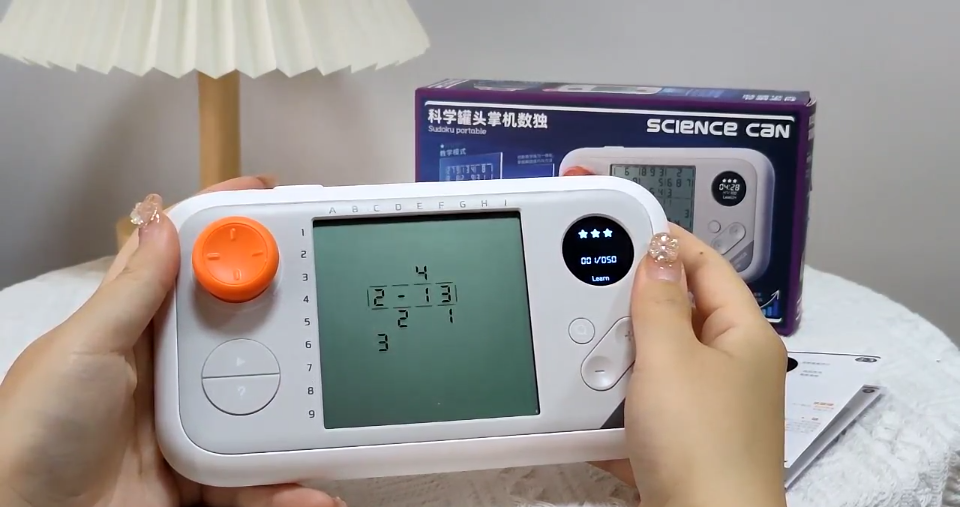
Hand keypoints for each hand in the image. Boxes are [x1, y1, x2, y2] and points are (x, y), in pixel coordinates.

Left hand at [0, 176, 340, 506]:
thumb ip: (131, 292)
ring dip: (295, 406)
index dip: (232, 231)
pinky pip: (257, 472)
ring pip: (262, 400)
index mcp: (137, 326)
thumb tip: (164, 223)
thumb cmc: (35, 432)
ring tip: (327, 411)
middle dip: (286, 312)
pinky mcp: (206, 471)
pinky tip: (307, 490)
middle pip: (243, 326)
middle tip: (329, 301)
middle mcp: (171, 367)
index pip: (192, 264)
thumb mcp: (82, 349)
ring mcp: (192, 419)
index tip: (276, 203)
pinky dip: (283, 482)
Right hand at [594, 225, 787, 506]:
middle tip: (599, 288)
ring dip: (626, 354)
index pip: (709, 267)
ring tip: (595, 349)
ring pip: (660, 358)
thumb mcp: (670, 360)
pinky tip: (598, 400)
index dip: (670, 242)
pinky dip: (623, 397)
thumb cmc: (703, 448)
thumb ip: (659, 304)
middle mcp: (734, 367)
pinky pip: (649, 400)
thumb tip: (659, 258)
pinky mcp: (686, 438)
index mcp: (744, 336)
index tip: (629, 226)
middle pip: (682, 311)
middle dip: (637, 303)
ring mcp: (711, 405)